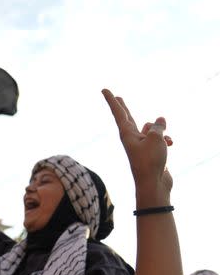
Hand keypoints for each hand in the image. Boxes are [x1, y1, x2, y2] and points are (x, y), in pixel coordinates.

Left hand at [102, 89, 171, 206]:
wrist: (153, 184)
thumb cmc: (150, 161)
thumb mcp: (156, 138)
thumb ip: (158, 126)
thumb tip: (159, 120)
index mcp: (126, 133)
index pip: (119, 112)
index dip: (112, 100)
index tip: (104, 89)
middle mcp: (131, 138)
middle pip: (127, 118)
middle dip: (124, 107)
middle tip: (118, 97)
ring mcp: (140, 145)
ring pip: (150, 129)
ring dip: (160, 130)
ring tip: (165, 141)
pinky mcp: (150, 152)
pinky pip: (159, 139)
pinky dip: (166, 140)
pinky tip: (171, 144)